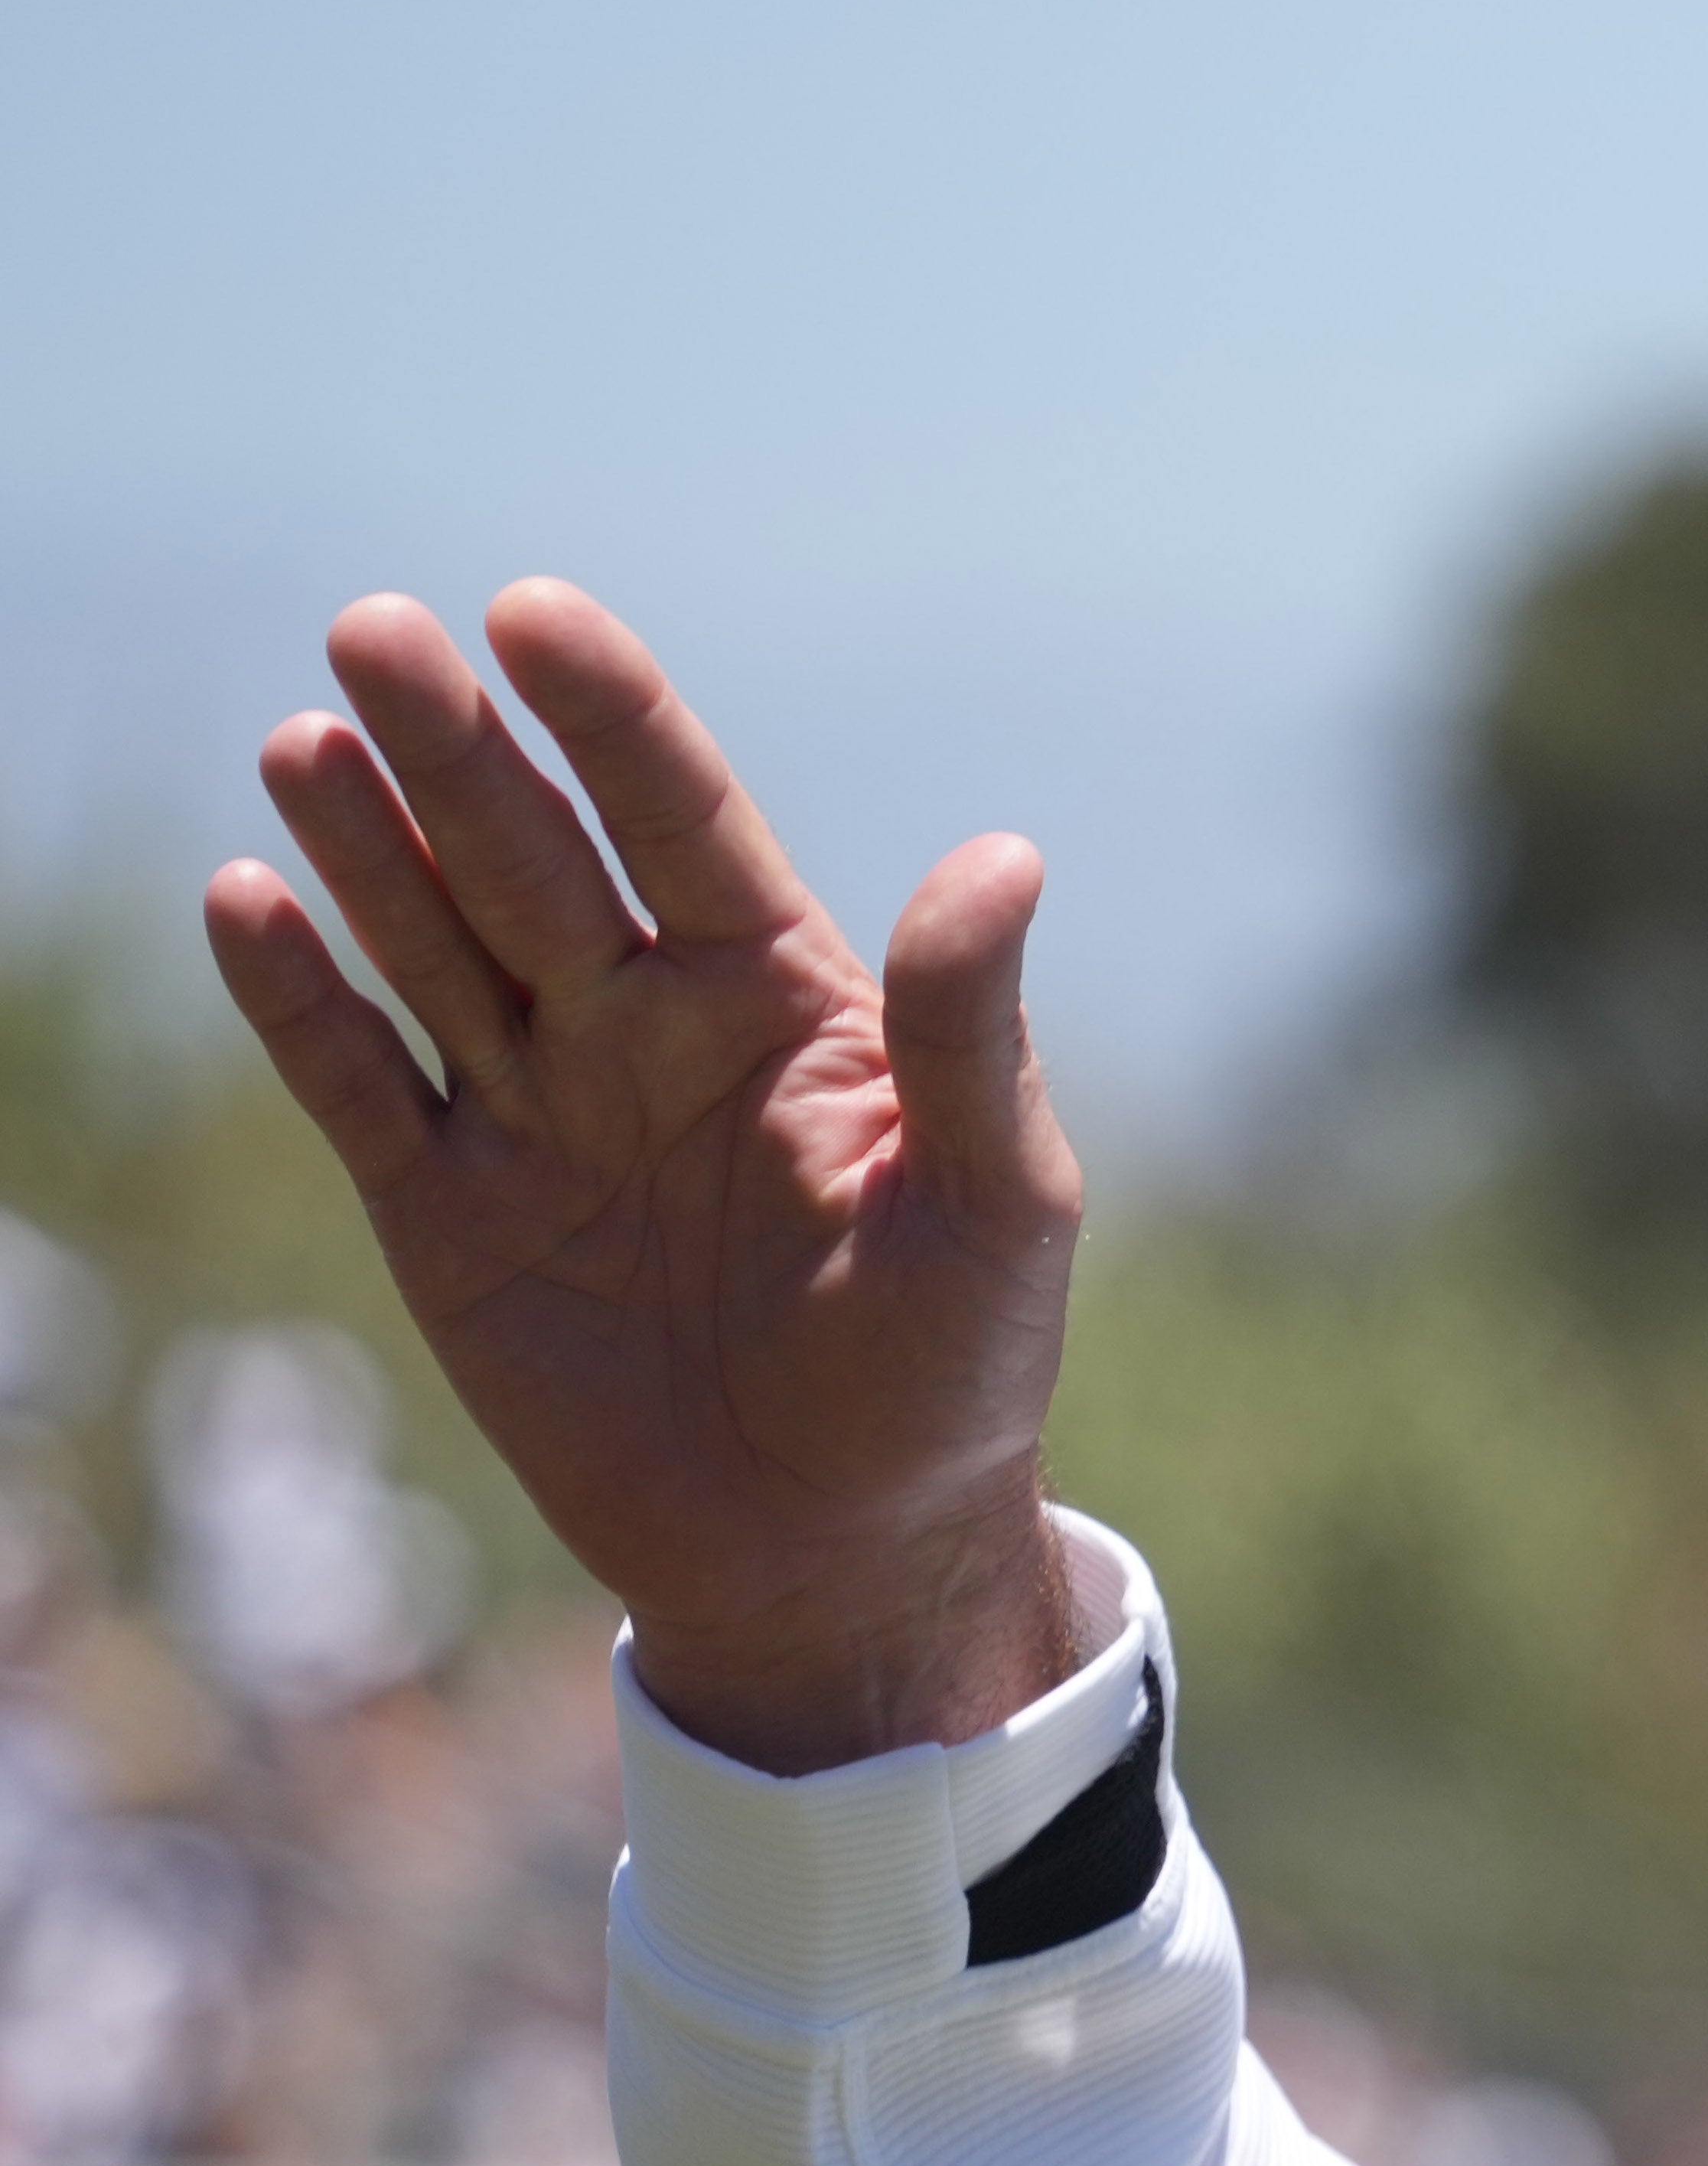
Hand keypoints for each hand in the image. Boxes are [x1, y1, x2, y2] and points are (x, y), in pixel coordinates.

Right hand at [206, 582, 1087, 1774]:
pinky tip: (248, 899)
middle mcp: (643, 1026)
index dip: (610, 719)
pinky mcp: (448, 1210)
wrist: (845, 1552)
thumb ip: (970, 1034)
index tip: (535, 613)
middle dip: (456, 747)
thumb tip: (1001, 858)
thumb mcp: (993, 1203)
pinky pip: (359, 1081)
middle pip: (530, 855)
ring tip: (310, 736)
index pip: (680, 821)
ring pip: (430, 941)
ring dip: (365, 841)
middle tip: (376, 630)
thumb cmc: (951, 1373)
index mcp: (780, 1000)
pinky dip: (301, 998)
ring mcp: (536, 1110)